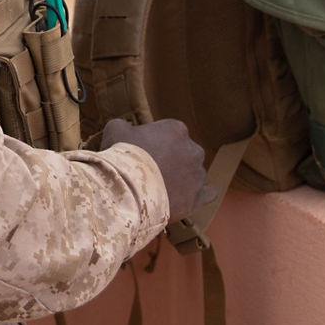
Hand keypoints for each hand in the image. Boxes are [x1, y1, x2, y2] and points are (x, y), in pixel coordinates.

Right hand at [100, 117, 214, 222]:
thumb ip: (125, 126)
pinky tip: (187, 196)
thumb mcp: (115, 130)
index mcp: (176, 129)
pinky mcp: (197, 198)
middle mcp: (193, 150)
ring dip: (182, 178)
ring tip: (161, 188)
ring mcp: (197, 175)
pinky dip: (200, 193)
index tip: (144, 153)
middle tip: (152, 171)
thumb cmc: (121, 158)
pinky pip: (208, 193)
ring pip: (194, 173)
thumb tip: (125, 129)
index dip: (155, 143)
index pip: (170, 133)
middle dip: (172, 160)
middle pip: (185, 153)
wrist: (126, 191)